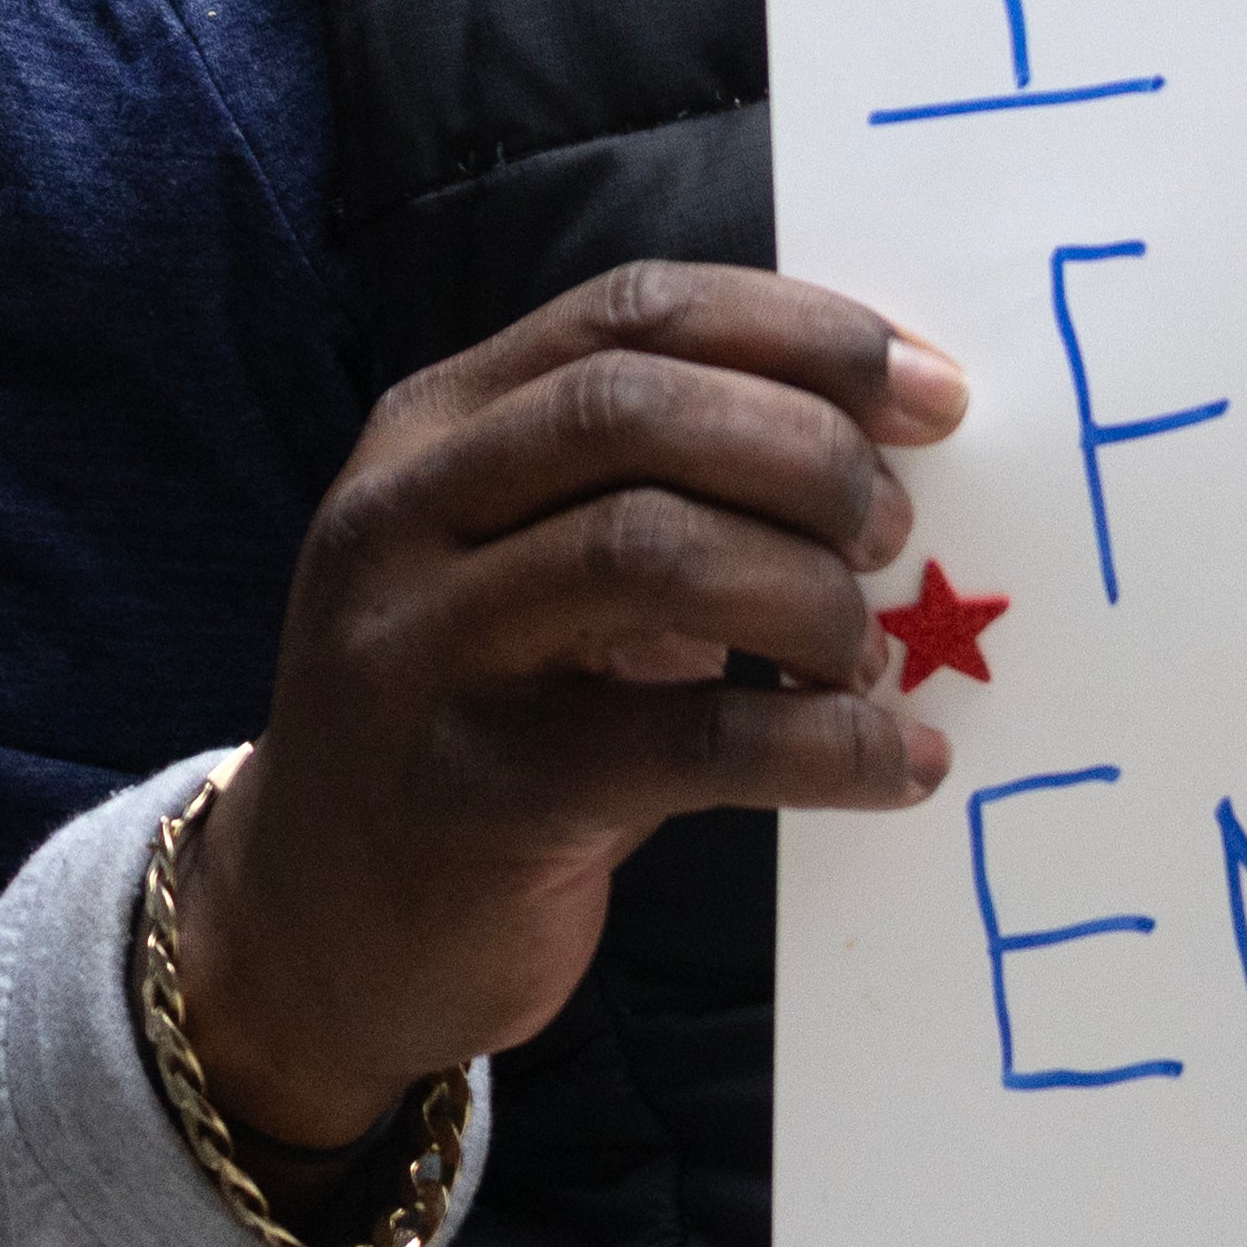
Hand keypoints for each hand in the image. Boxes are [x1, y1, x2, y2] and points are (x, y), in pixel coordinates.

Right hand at [169, 264, 970, 1151]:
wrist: (315, 932)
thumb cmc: (477, 723)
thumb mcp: (530, 567)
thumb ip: (657, 484)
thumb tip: (885, 443)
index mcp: (431, 428)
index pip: (633, 313)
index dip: (800, 334)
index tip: (931, 389)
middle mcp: (403, 518)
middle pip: (639, 412)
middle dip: (807, 452)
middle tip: (892, 531)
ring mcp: (423, 654)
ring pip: (650, 551)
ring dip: (810, 592)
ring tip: (866, 650)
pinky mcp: (479, 797)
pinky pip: (689, 740)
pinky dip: (830, 746)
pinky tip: (899, 763)